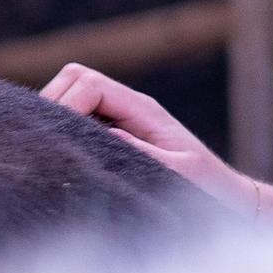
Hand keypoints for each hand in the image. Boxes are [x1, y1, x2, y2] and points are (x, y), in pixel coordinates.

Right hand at [39, 63, 257, 214]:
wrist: (222, 193)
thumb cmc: (206, 183)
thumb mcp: (179, 171)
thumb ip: (144, 153)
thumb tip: (105, 134)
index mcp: (143, 109)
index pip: (90, 83)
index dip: (68, 103)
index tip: (62, 136)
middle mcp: (129, 107)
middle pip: (75, 78)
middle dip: (55, 102)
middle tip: (50, 140)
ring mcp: (119, 118)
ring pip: (71, 94)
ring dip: (57, 114)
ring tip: (55, 147)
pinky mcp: (113, 134)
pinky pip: (78, 117)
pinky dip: (64, 128)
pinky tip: (66, 154)